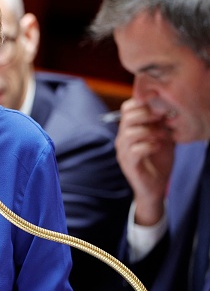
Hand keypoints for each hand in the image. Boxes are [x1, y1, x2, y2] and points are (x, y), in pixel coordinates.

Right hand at [115, 98, 173, 224]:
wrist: (155, 186)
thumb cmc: (158, 161)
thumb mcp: (163, 138)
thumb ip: (162, 124)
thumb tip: (168, 109)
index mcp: (128, 130)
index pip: (126, 108)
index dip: (141, 103)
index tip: (158, 107)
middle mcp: (122, 139)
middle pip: (127, 117)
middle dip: (146, 114)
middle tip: (161, 118)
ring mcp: (123, 152)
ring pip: (130, 133)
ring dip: (149, 132)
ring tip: (161, 136)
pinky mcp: (129, 164)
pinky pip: (135, 150)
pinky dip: (149, 146)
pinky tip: (158, 147)